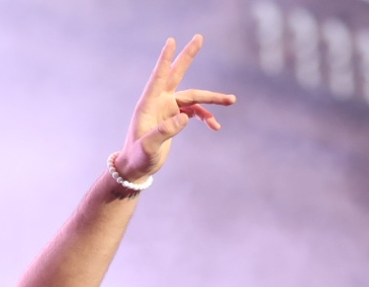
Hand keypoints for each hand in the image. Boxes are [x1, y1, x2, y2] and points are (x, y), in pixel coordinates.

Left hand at [112, 35, 234, 183]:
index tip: (172, 40)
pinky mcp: (174, 118)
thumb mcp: (149, 147)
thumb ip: (165, 132)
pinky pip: (194, 112)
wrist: (136, 167)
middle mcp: (159, 101)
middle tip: (199, 37)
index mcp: (149, 104)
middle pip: (177, 74)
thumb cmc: (138, 157)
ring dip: (211, 99)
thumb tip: (185, 118)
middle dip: (188, 56)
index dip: (165, 59)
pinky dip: (206, 117)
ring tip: (232, 100)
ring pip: (193, 97)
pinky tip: (215, 126)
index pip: (159, 77)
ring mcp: (168, 109)